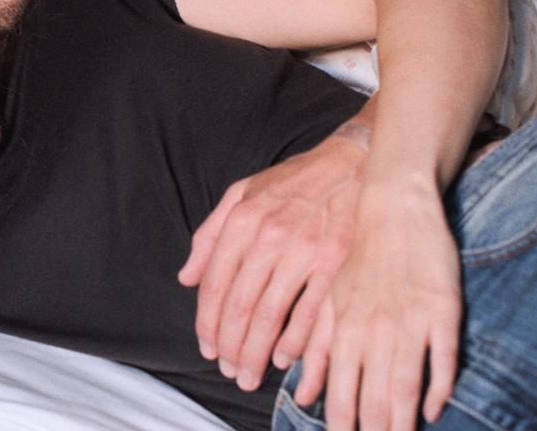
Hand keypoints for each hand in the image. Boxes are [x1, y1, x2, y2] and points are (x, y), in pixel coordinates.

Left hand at [177, 129, 365, 391]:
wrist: (350, 162)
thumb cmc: (292, 182)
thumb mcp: (241, 194)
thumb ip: (209, 235)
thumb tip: (186, 277)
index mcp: (241, 221)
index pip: (215, 284)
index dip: (208, 322)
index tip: (207, 348)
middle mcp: (268, 237)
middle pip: (239, 305)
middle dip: (229, 346)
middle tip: (227, 371)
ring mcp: (303, 250)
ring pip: (269, 314)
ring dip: (255, 352)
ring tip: (248, 374)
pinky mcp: (335, 262)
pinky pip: (309, 311)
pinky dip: (293, 340)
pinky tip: (283, 358)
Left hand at [294, 186, 460, 430]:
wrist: (393, 207)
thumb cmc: (359, 259)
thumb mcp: (330, 299)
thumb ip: (316, 348)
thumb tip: (303, 396)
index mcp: (342, 328)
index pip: (340, 394)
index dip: (342, 424)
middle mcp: (373, 329)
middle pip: (374, 399)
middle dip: (374, 430)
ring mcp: (409, 321)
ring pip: (406, 387)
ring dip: (403, 421)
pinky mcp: (443, 311)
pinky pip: (443, 361)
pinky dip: (439, 390)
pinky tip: (434, 410)